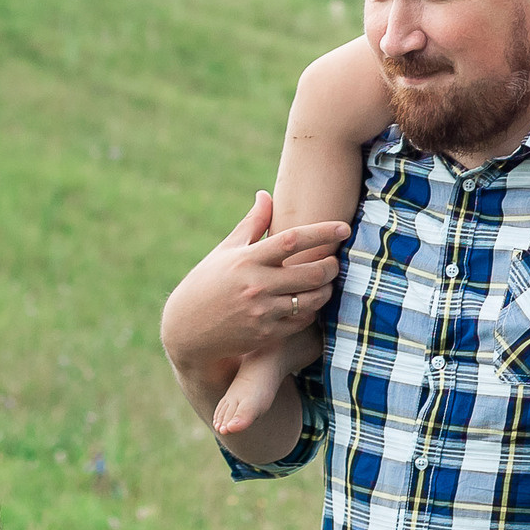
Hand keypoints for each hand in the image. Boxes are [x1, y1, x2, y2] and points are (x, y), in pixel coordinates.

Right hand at [161, 192, 347, 367]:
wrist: (186, 330)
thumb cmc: (207, 283)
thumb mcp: (225, 252)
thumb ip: (251, 224)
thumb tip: (265, 195)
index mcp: (246, 260)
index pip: (292, 240)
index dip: (322, 232)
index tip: (343, 227)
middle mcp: (256, 285)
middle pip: (311, 272)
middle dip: (331, 265)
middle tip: (336, 260)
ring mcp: (262, 312)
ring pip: (312, 299)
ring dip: (326, 289)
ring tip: (326, 281)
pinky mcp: (266, 335)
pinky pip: (302, 321)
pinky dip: (311, 310)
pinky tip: (310, 302)